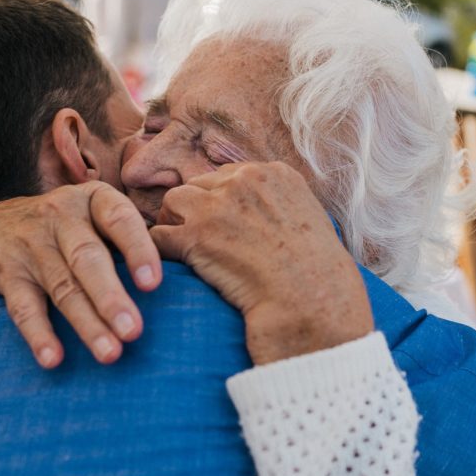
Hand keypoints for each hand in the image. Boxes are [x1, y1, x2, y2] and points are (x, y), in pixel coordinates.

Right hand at [0, 182, 161, 367]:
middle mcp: (61, 215)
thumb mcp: (95, 217)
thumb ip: (129, 239)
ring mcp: (31, 243)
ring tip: (110, 354)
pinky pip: (23, 306)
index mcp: (94, 199)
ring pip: (62, 287)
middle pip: (88, 259)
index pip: (120, 219)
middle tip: (135, 332)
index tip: (154, 284)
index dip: (138, 250)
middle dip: (111, 298)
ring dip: (86, 323)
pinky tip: (54, 359)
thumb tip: (186, 278)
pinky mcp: (7, 271)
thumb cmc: (66, 229)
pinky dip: (39, 334)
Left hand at [150, 162, 373, 364]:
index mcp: (274, 174)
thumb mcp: (310, 220)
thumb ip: (279, 205)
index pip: (230, 176)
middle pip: (200, 185)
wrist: (311, 301)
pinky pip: (158, 235)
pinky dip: (161, 251)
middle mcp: (244, 181)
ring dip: (175, 224)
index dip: (222, 201)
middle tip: (202, 241)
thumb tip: (257, 215)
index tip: (225, 226)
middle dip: (197, 211)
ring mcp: (217, 206)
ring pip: (173, 201)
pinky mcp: (196, 236)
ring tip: (185, 251)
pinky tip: (173, 266)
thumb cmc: (317, 273)